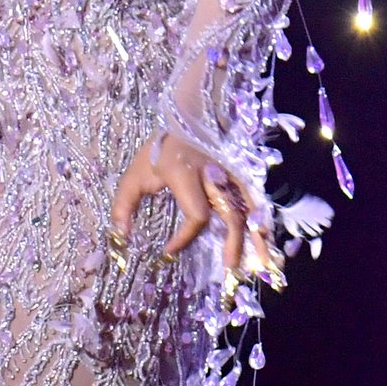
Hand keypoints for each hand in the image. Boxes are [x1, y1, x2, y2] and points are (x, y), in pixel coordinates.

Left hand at [110, 132, 273, 284]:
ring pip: (250, 206)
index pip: (196, 214)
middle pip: (232, 214)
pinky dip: (261, 218)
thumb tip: (121, 237)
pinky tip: (265, 235)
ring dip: (256, 234)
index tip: (168, 250)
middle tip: (231, 269)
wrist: (187, 116)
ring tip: (260, 260)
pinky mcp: (238, 174)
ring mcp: (230, 174)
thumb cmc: (160, 149)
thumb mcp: (135, 174)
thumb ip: (124, 205)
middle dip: (235, 243)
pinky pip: (254, 198)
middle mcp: (214, 175)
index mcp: (188, 175)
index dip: (184, 237)